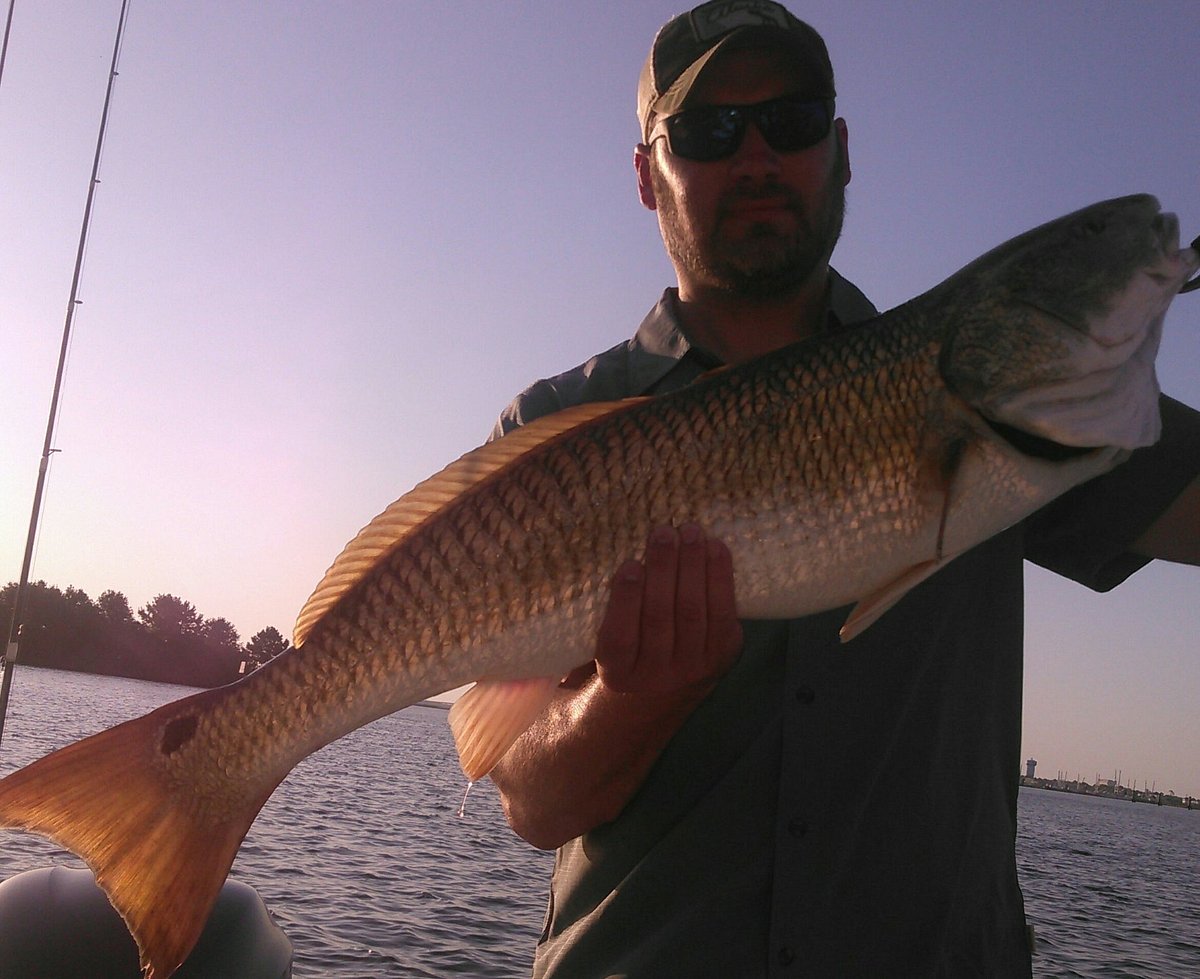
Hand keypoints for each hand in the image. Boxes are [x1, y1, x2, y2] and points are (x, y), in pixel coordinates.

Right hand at [595, 523, 742, 694]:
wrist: (667, 687)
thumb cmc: (631, 646)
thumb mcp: (611, 640)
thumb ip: (611, 609)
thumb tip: (613, 551)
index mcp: (617, 673)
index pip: (619, 638)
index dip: (626, 600)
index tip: (629, 565)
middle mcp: (655, 677)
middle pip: (659, 618)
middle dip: (663, 570)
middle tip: (663, 532)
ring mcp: (692, 668)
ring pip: (692, 613)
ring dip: (692, 566)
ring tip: (690, 532)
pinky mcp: (722, 655)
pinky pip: (723, 614)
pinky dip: (720, 578)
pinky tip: (716, 548)